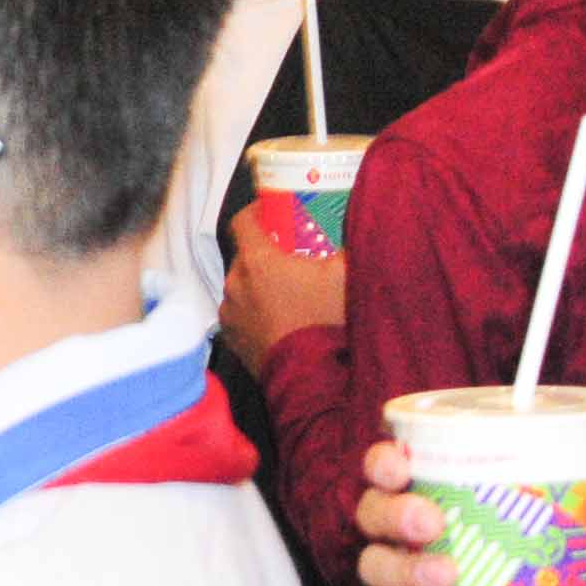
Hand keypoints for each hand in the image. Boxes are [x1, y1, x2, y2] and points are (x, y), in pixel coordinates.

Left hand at [221, 219, 346, 357]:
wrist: (309, 375)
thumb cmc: (325, 322)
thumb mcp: (345, 275)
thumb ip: (345, 245)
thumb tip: (355, 227)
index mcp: (257, 261)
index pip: (242, 221)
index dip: (256, 211)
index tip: (272, 210)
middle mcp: (234, 283)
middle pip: (245, 255)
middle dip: (266, 251)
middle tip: (292, 254)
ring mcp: (229, 312)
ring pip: (242, 286)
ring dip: (260, 283)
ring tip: (290, 290)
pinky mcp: (231, 337)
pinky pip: (241, 313)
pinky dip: (256, 310)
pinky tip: (281, 317)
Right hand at [354, 436, 585, 585]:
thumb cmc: (571, 560)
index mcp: (443, 492)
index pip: (392, 467)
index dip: (384, 461)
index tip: (402, 464)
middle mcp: (417, 535)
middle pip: (373, 514)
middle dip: (393, 513)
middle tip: (432, 523)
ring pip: (374, 569)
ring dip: (402, 569)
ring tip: (444, 575)